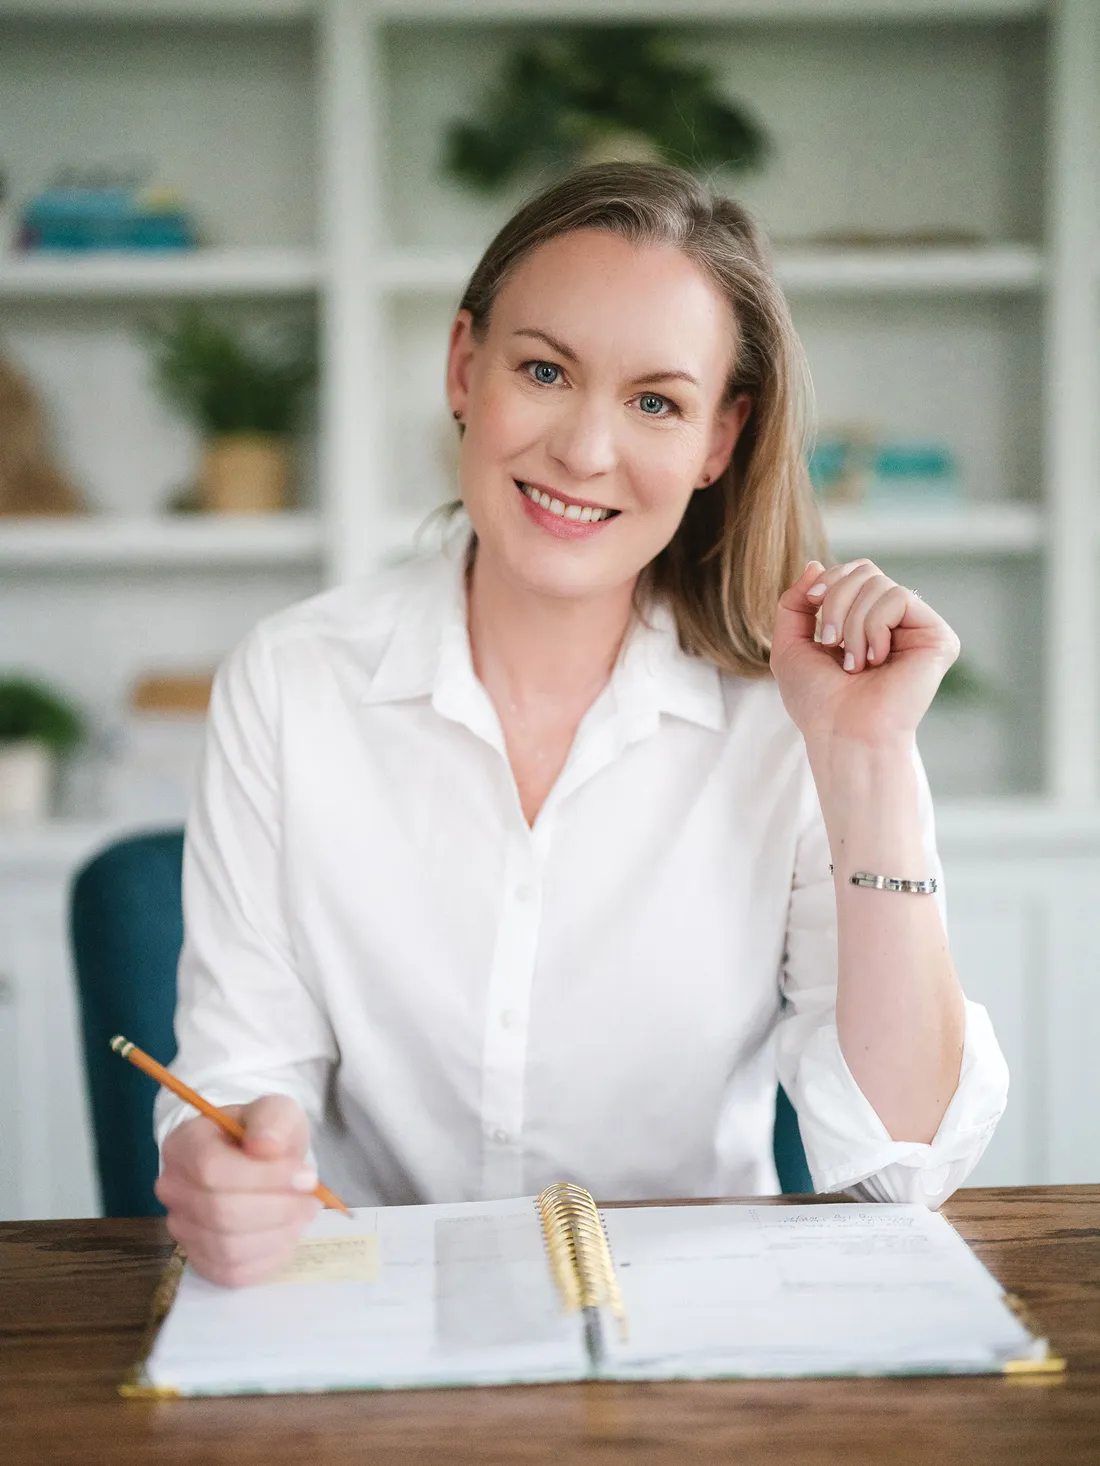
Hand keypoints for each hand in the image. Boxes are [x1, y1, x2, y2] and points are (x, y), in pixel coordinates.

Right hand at [155, 1094, 319, 1287]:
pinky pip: (232, 1273)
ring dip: (277, 1233)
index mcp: (184, 1144)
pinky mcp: (200, 1259)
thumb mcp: (276, 1112)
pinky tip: (285, 1232)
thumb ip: (272, 1119)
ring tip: (301, 1211)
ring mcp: (181, 1227)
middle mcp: (172, 1188)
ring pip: (227, 1248)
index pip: (212, 1170)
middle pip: (220, 1212)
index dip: (263, 1178)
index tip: (307, 1175)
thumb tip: (265, 1147)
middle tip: (310, 1196)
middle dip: (277, 1207)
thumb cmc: (265, 1135)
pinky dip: (268, 1257)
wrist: (261, 1162)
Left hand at [770, 559, 959, 749]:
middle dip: (836, 600)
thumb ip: (796, 602)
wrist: (841, 733)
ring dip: (852, 623)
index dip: (829, 580)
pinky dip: (874, 627)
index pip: (854, 572)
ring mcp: (918, 629)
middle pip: (866, 570)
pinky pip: (899, 598)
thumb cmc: (817, 701)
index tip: (813, 602)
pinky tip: (875, 659)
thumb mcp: (790, 645)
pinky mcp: (938, 638)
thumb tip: (815, 562)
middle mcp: (895, 623)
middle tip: (830, 641)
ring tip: (854, 663)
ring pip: (879, 583)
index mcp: (866, 622)